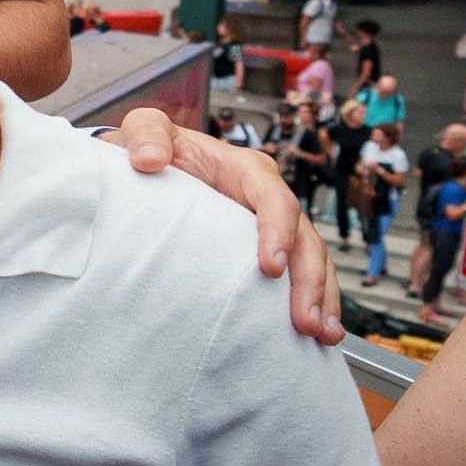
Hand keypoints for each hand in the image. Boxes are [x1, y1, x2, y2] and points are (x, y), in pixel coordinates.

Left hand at [100, 108, 341, 342]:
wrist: (148, 167)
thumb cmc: (152, 147)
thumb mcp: (144, 129)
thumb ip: (145, 135)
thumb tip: (148, 160)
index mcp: (246, 170)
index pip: (274, 198)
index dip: (277, 231)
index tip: (270, 267)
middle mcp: (269, 198)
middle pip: (304, 238)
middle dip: (308, 280)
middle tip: (304, 320)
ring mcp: (275, 227)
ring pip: (312, 262)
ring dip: (320, 299)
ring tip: (321, 335)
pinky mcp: (272, 251)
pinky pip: (303, 278)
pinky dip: (316, 304)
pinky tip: (319, 336)